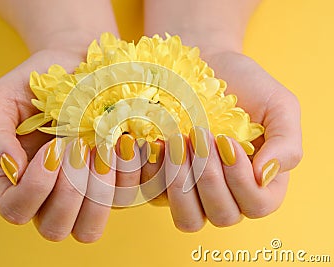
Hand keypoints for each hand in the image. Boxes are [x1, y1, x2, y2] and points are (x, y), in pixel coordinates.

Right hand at [0, 48, 141, 241]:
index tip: (53, 147)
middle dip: (69, 190)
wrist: (79, 66)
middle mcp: (48, 197)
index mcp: (16, 182)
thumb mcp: (3, 99)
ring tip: (102, 147)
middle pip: (55, 228)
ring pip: (89, 229)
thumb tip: (8, 168)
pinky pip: (125, 200)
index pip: (15, 211)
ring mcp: (84, 195)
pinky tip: (123, 141)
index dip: (35, 186)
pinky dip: (127, 173)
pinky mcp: (114, 185)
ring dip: (98, 190)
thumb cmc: (38, 83)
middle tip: (78, 147)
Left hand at [144, 50, 301, 230]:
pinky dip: (153, 174)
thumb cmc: (246, 86)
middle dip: (209, 176)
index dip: (240, 179)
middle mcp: (228, 193)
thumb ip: (287, 144)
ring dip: (181, 182)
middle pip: (222, 215)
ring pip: (188, 218)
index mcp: (260, 182)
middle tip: (200, 135)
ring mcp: (195, 191)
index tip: (226, 139)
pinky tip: (156, 143)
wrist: (209, 67)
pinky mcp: (165, 182)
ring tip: (177, 141)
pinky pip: (156, 197)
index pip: (256, 205)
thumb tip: (265, 177)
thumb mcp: (279, 107)